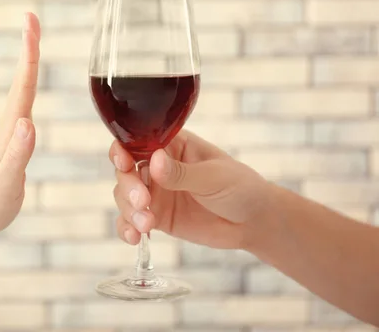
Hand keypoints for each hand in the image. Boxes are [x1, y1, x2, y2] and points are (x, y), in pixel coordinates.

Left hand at [0, 12, 40, 242]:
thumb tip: (28, 122)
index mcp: (13, 130)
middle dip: (29, 47)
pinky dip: (29, 83)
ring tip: (33, 39)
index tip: (30, 24)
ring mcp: (13, 131)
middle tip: (32, 18)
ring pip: (23, 88)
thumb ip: (17, 155)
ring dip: (29, 61)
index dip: (29, 55)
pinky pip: (25, 103)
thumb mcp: (6, 184)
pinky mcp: (15, 140)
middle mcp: (13, 124)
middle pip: (23, 79)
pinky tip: (30, 82)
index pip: (24, 85)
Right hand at [111, 130, 273, 249]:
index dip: (123, 150)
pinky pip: (132, 221)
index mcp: (172, 146)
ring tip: (146, 224)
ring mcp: (156, 193)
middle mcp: (158, 167)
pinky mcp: (157, 217)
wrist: (254, 222)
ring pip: (124, 197)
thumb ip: (182, 173)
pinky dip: (127, 228)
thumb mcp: (214, 177)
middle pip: (126, 171)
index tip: (125, 163)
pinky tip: (134, 237)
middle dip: (128, 186)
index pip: (138, 142)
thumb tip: (154, 161)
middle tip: (142, 200)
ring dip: (128, 210)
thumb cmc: (241, 187)